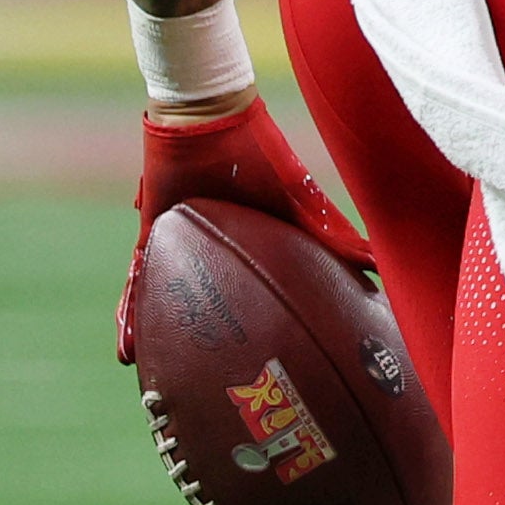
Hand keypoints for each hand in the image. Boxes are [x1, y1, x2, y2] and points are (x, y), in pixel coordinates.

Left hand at [121, 93, 378, 358]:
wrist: (208, 117)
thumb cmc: (259, 152)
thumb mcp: (302, 202)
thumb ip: (336, 237)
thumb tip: (379, 264)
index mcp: (252, 241)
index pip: (257, 291)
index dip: (261, 325)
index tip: (270, 361)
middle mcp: (212, 247)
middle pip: (209, 305)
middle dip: (207, 342)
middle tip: (211, 386)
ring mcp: (179, 242)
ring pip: (169, 302)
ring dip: (163, 337)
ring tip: (162, 381)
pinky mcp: (151, 234)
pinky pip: (137, 284)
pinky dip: (132, 314)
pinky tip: (125, 351)